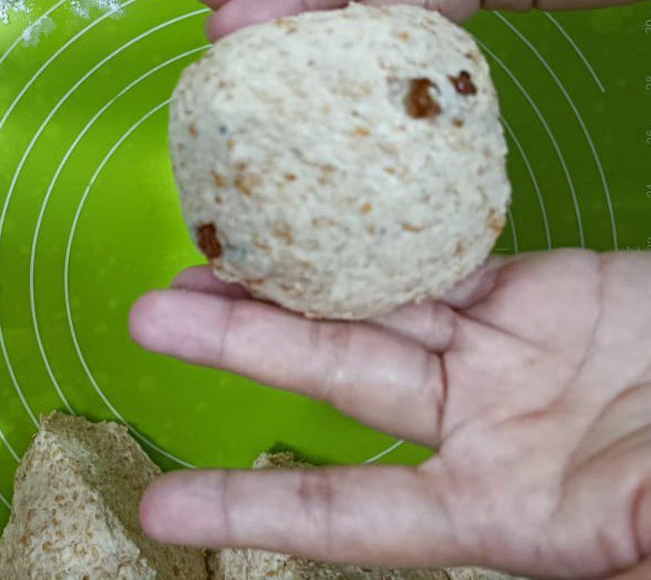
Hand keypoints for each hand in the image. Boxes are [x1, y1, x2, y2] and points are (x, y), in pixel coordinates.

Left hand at [130, 250, 650, 578]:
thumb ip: (618, 543)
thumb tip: (599, 553)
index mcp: (500, 510)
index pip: (355, 512)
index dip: (260, 510)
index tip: (166, 508)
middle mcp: (479, 425)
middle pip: (338, 376)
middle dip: (247, 346)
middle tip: (154, 315)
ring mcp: (498, 351)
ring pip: (372, 303)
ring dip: (291, 280)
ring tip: (207, 256)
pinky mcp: (529, 290)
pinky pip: (439, 255)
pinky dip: (382, 236)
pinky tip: (317, 214)